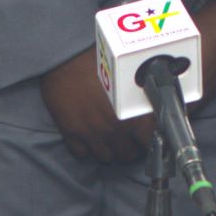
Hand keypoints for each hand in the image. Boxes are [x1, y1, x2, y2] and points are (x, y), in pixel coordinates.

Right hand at [42, 47, 146, 163]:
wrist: (64, 57)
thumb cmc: (98, 61)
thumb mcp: (126, 78)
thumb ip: (138, 98)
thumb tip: (151, 105)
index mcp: (132, 115)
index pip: (150, 141)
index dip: (150, 139)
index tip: (147, 135)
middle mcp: (114, 130)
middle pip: (128, 154)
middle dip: (130, 147)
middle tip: (128, 136)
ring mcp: (92, 135)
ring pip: (106, 158)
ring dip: (109, 149)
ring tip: (109, 136)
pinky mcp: (71, 134)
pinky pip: (82, 154)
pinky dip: (86, 148)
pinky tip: (88, 135)